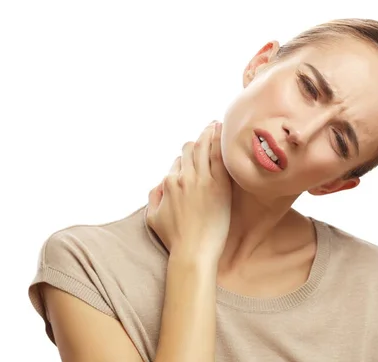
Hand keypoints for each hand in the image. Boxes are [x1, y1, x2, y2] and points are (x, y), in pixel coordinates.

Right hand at [146, 121, 231, 261]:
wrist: (193, 252)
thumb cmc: (175, 239)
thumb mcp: (153, 218)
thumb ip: (154, 197)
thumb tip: (159, 185)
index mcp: (168, 184)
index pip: (177, 162)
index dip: (186, 157)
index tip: (195, 153)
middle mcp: (183, 178)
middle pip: (190, 150)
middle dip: (199, 138)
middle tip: (210, 128)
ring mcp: (201, 180)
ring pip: (204, 148)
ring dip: (210, 133)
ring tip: (217, 125)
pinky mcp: (218, 185)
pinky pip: (219, 157)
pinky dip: (220, 142)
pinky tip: (225, 132)